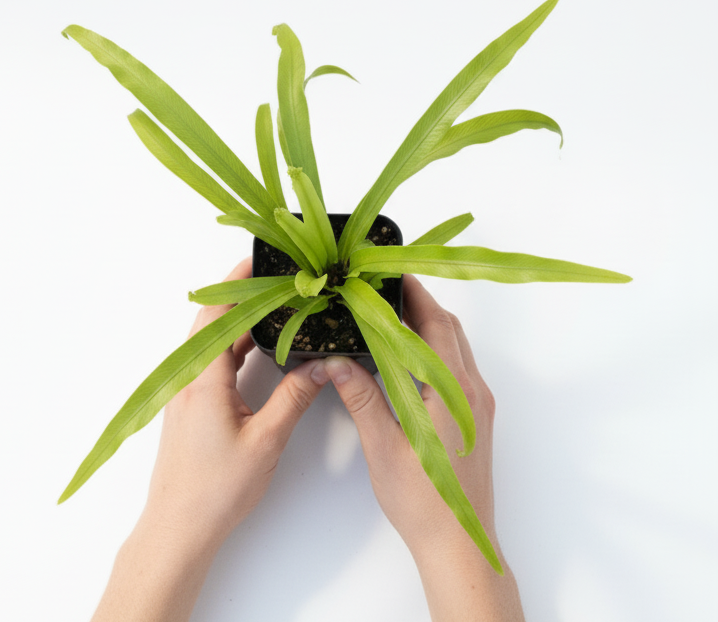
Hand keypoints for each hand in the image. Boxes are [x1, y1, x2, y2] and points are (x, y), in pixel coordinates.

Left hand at [92, 258, 325, 621]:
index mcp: (203, 380)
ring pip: (214, 342)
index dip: (237, 283)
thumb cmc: (215, 490)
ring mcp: (188, 393)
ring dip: (240, 321)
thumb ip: (294, 397)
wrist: (178, 528)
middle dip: (242, 295)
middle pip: (213, 321)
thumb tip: (318, 365)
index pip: (218, 314)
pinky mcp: (192, 406)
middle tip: (274, 277)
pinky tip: (259, 347)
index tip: (259, 260)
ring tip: (273, 305)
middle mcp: (190, 379)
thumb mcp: (266, 441)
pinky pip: (214, 362)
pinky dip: (236, 346)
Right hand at [310, 275, 524, 620]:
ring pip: (456, 346)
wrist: (460, 541)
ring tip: (395, 313)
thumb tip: (336, 362)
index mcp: (450, 390)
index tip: (392, 273)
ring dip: (430, 323)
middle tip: (388, 287)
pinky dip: (437, 348)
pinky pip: (458, 366)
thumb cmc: (423, 501)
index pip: (434, 324)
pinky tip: (411, 355)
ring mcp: (477, 404)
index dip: (414, 293)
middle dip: (420, 301)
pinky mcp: (476, 417)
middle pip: (449, 328)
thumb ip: (360, 397)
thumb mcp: (383, 446)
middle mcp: (471, 390)